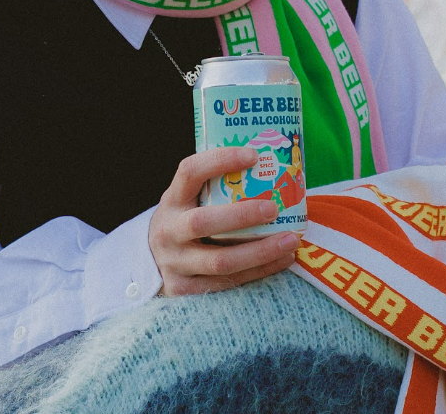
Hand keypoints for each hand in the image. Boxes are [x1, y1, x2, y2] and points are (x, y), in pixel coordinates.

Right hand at [150, 147, 299, 295]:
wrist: (155, 260)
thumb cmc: (187, 219)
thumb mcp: (191, 199)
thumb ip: (219, 185)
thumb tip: (274, 164)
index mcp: (173, 199)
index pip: (190, 172)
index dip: (220, 161)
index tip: (254, 155)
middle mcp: (168, 231)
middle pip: (202, 223)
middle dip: (241, 216)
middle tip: (274, 208)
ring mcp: (174, 263)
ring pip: (220, 261)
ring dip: (260, 251)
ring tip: (291, 240)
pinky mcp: (184, 289)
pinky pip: (227, 282)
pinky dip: (259, 271)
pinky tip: (283, 260)